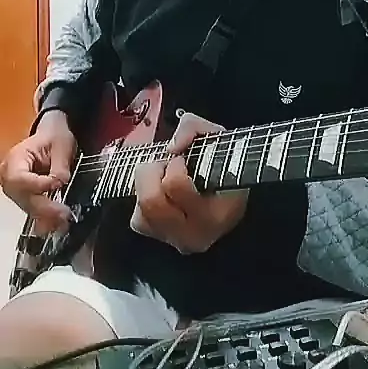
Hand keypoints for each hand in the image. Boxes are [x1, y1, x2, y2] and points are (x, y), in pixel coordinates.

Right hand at [0, 110, 76, 233]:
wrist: (53, 135)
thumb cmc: (53, 136)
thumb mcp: (61, 145)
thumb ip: (59, 166)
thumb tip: (61, 182)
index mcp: (15, 159)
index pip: (19, 178)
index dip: (38, 185)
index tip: (57, 183)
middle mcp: (10, 175)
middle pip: (22, 197)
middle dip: (44, 207)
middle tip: (63, 213)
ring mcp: (17, 188)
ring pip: (27, 206)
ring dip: (46, 216)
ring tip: (64, 219)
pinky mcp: (26, 196)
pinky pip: (33, 209)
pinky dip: (46, 217)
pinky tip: (58, 223)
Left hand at [131, 112, 248, 253]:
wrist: (229, 196)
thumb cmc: (223, 164)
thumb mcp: (217, 138)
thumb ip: (193, 127)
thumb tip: (171, 147)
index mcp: (214, 214)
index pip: (176, 186)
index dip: (175, 165)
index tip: (183, 159)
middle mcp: (194, 235)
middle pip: (151, 201)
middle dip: (153, 174)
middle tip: (166, 165)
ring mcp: (174, 240)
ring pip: (141, 210)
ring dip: (147, 186)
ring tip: (163, 177)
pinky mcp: (156, 237)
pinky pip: (137, 218)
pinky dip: (143, 199)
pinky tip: (161, 192)